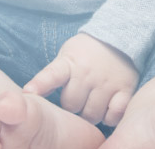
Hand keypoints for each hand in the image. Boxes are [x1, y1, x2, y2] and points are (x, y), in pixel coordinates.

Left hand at [23, 33, 138, 126]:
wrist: (118, 37)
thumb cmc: (86, 51)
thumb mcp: (66, 55)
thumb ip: (53, 75)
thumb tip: (32, 94)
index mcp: (70, 63)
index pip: (52, 74)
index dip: (39, 84)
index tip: (29, 93)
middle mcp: (88, 73)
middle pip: (71, 105)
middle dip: (71, 106)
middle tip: (76, 98)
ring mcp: (107, 82)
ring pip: (92, 114)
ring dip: (89, 114)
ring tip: (90, 103)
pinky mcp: (125, 89)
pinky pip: (113, 115)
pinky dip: (109, 117)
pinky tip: (107, 109)